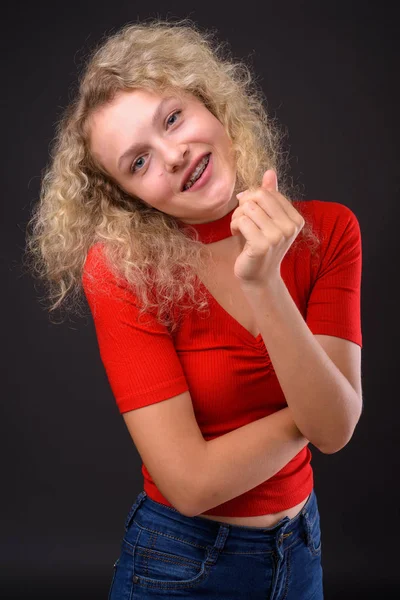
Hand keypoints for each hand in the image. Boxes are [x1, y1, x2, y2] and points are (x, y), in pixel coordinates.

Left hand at [230, 170, 304, 287]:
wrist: (258, 275)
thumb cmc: (259, 245)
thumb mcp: (266, 219)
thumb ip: (270, 196)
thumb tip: (270, 172)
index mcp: (295, 218)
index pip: (268, 192)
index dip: (252, 199)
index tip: (250, 214)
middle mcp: (290, 227)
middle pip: (258, 196)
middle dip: (243, 206)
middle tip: (242, 220)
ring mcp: (277, 236)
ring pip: (247, 208)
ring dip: (237, 217)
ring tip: (239, 229)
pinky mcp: (263, 245)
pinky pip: (241, 221)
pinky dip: (234, 226)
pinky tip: (238, 236)